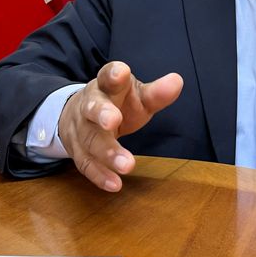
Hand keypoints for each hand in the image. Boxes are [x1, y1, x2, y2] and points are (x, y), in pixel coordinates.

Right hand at [58, 61, 182, 191]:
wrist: (79, 114)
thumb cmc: (117, 102)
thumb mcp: (138, 95)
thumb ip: (156, 92)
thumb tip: (177, 81)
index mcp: (106, 85)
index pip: (107, 76)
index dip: (113, 74)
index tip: (121, 72)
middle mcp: (89, 104)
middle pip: (92, 108)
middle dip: (102, 114)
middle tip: (114, 120)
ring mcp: (80, 128)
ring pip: (90, 140)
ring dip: (107, 153)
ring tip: (128, 165)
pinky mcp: (77, 150)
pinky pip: (86, 164)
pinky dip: (100, 175)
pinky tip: (115, 184)